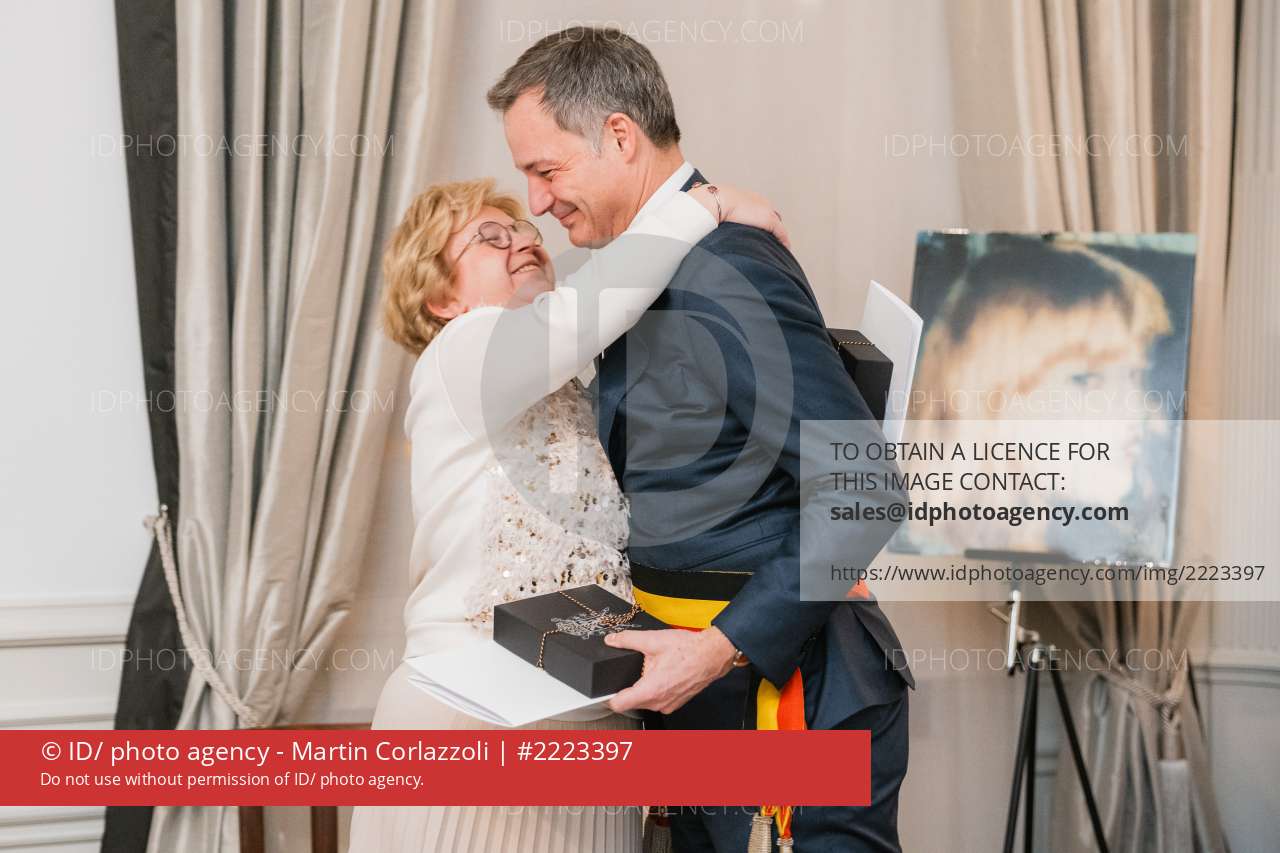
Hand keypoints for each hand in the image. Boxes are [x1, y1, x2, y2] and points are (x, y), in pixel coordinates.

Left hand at [603, 626, 739, 713]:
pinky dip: (656, 690)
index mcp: (650, 690)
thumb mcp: (653, 640)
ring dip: (644, 689)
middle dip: (629, 687)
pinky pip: (657, 700)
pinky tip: (663, 674)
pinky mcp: (675, 703)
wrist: (712, 654)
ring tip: (653, 670)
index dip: (608, 696)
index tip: (606, 689)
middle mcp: (658, 702)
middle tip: (634, 670)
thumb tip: (612, 640)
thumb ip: (628, 640)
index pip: (618, 704)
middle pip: (631, 702)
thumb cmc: (688, 650)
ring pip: (645, 702)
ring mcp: (668, 705)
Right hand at [687, 184, 790, 248]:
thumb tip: (707, 226)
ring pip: (776, 226)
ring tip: (777, 248)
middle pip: (770, 216)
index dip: (759, 221)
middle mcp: (758, 202)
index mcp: (746, 198)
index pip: (758, 210)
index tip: (758, 231)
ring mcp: (765, 211)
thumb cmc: (709, 205)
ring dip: (777, 236)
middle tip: (771, 241)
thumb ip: (717, 216)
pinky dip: (783, 241)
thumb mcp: (714, 210)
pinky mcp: (769, 220)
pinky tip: (784, 249)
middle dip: (771, 228)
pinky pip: (781, 233)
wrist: (714, 201)